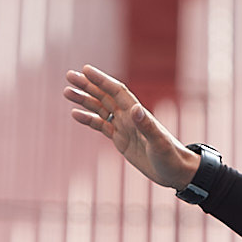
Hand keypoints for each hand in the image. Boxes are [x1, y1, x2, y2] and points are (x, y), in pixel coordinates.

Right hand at [65, 65, 199, 189]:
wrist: (175, 172)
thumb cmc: (170, 157)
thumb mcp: (159, 143)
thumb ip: (147, 126)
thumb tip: (135, 109)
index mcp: (137, 114)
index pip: (116, 91)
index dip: (101, 80)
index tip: (85, 70)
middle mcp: (129, 117)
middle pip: (104, 96)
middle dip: (87, 86)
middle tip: (69, 76)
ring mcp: (124, 128)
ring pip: (100, 109)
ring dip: (84, 100)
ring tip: (67, 92)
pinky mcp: (121, 140)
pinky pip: (102, 126)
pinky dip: (88, 119)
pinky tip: (75, 114)